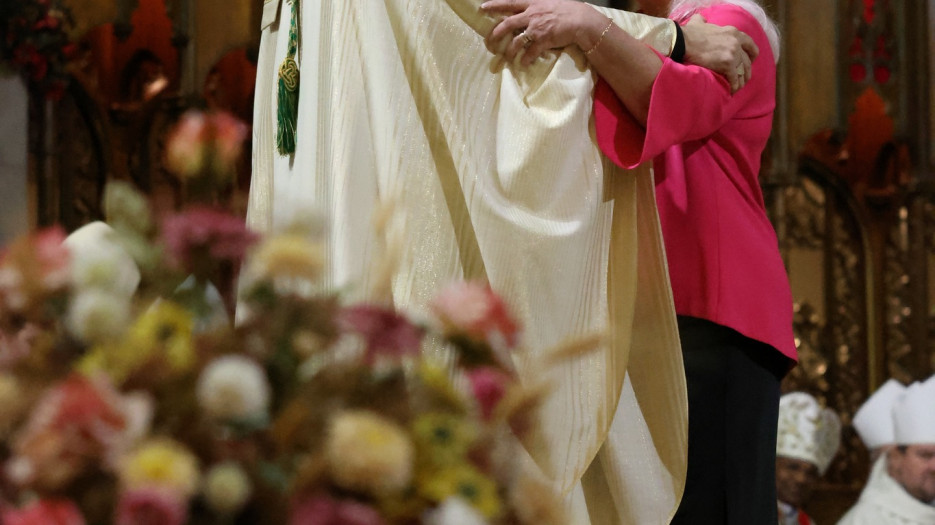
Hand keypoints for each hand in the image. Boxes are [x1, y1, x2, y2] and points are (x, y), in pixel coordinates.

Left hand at [481, 0, 602, 66]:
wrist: (580, 20)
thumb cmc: (567, 9)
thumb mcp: (549, 2)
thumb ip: (536, 6)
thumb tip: (528, 9)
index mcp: (532, 3)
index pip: (509, 2)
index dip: (495, 5)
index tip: (482, 7)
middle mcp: (532, 15)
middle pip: (507, 24)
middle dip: (496, 33)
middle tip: (489, 41)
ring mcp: (537, 29)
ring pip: (516, 41)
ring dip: (510, 51)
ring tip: (507, 57)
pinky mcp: (543, 41)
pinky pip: (530, 53)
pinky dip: (526, 60)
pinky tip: (524, 64)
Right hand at [681, 14, 758, 92]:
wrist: (683, 42)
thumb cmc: (689, 33)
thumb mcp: (699, 22)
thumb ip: (703, 21)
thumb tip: (701, 20)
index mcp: (733, 32)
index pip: (750, 45)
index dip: (751, 55)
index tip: (748, 62)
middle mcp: (736, 42)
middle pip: (748, 61)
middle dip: (746, 71)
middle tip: (742, 78)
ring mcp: (733, 54)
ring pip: (743, 71)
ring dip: (741, 81)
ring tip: (736, 87)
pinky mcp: (727, 65)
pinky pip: (734, 79)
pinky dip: (733, 87)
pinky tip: (731, 92)